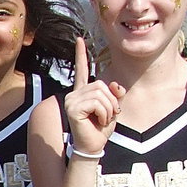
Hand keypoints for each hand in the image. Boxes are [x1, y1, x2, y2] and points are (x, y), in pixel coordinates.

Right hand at [64, 36, 125, 156]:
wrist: (92, 147)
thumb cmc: (100, 130)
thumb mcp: (112, 109)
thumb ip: (115, 94)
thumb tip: (115, 85)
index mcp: (82, 92)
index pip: (82, 70)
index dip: (81, 55)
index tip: (80, 39)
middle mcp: (74, 94)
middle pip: (101, 84)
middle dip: (111, 101)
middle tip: (107, 116)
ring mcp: (71, 100)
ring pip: (101, 94)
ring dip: (108, 109)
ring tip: (102, 120)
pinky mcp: (72, 108)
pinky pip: (97, 103)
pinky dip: (103, 113)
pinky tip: (97, 122)